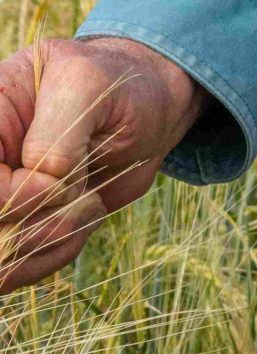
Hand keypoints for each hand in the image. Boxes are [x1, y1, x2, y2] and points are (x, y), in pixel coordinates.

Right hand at [0, 36, 204, 290]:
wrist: (146, 111)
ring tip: (90, 203)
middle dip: (34, 225)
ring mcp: (2, 196)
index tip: (60, 183)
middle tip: (83, 200)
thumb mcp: (88, 85)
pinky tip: (85, 215)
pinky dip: (54, 253)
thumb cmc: (115, 85)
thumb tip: (40, 180)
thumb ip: (56, 134)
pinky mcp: (19, 225)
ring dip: (49, 240)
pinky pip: (15, 268)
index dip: (12, 194)